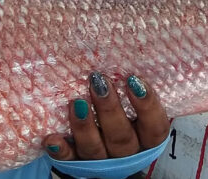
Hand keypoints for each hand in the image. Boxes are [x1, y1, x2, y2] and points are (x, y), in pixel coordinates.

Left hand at [43, 73, 169, 160]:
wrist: (103, 155)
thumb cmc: (122, 114)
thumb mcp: (133, 103)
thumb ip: (132, 86)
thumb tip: (128, 43)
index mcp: (146, 137)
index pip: (155, 126)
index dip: (147, 105)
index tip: (133, 80)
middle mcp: (126, 151)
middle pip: (122, 137)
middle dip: (110, 109)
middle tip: (98, 82)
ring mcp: (101, 160)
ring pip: (95, 148)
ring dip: (85, 127)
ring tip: (76, 103)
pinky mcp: (77, 165)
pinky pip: (69, 160)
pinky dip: (61, 150)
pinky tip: (52, 139)